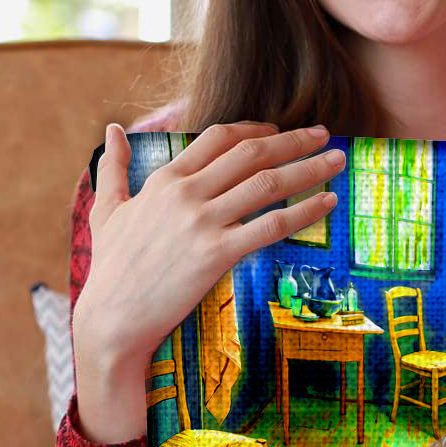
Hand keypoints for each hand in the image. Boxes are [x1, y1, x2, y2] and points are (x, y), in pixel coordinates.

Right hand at [73, 121, 345, 442]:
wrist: (112, 317)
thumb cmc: (112, 269)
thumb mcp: (106, 210)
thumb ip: (112, 168)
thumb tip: (114, 129)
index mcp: (165, 179)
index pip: (219, 138)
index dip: (255, 130)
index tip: (280, 130)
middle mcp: (187, 193)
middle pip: (252, 153)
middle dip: (294, 140)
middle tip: (325, 133)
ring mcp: (203, 222)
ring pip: (268, 183)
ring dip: (309, 168)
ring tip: (339, 160)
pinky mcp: (218, 253)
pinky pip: (272, 225)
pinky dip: (305, 211)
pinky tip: (329, 203)